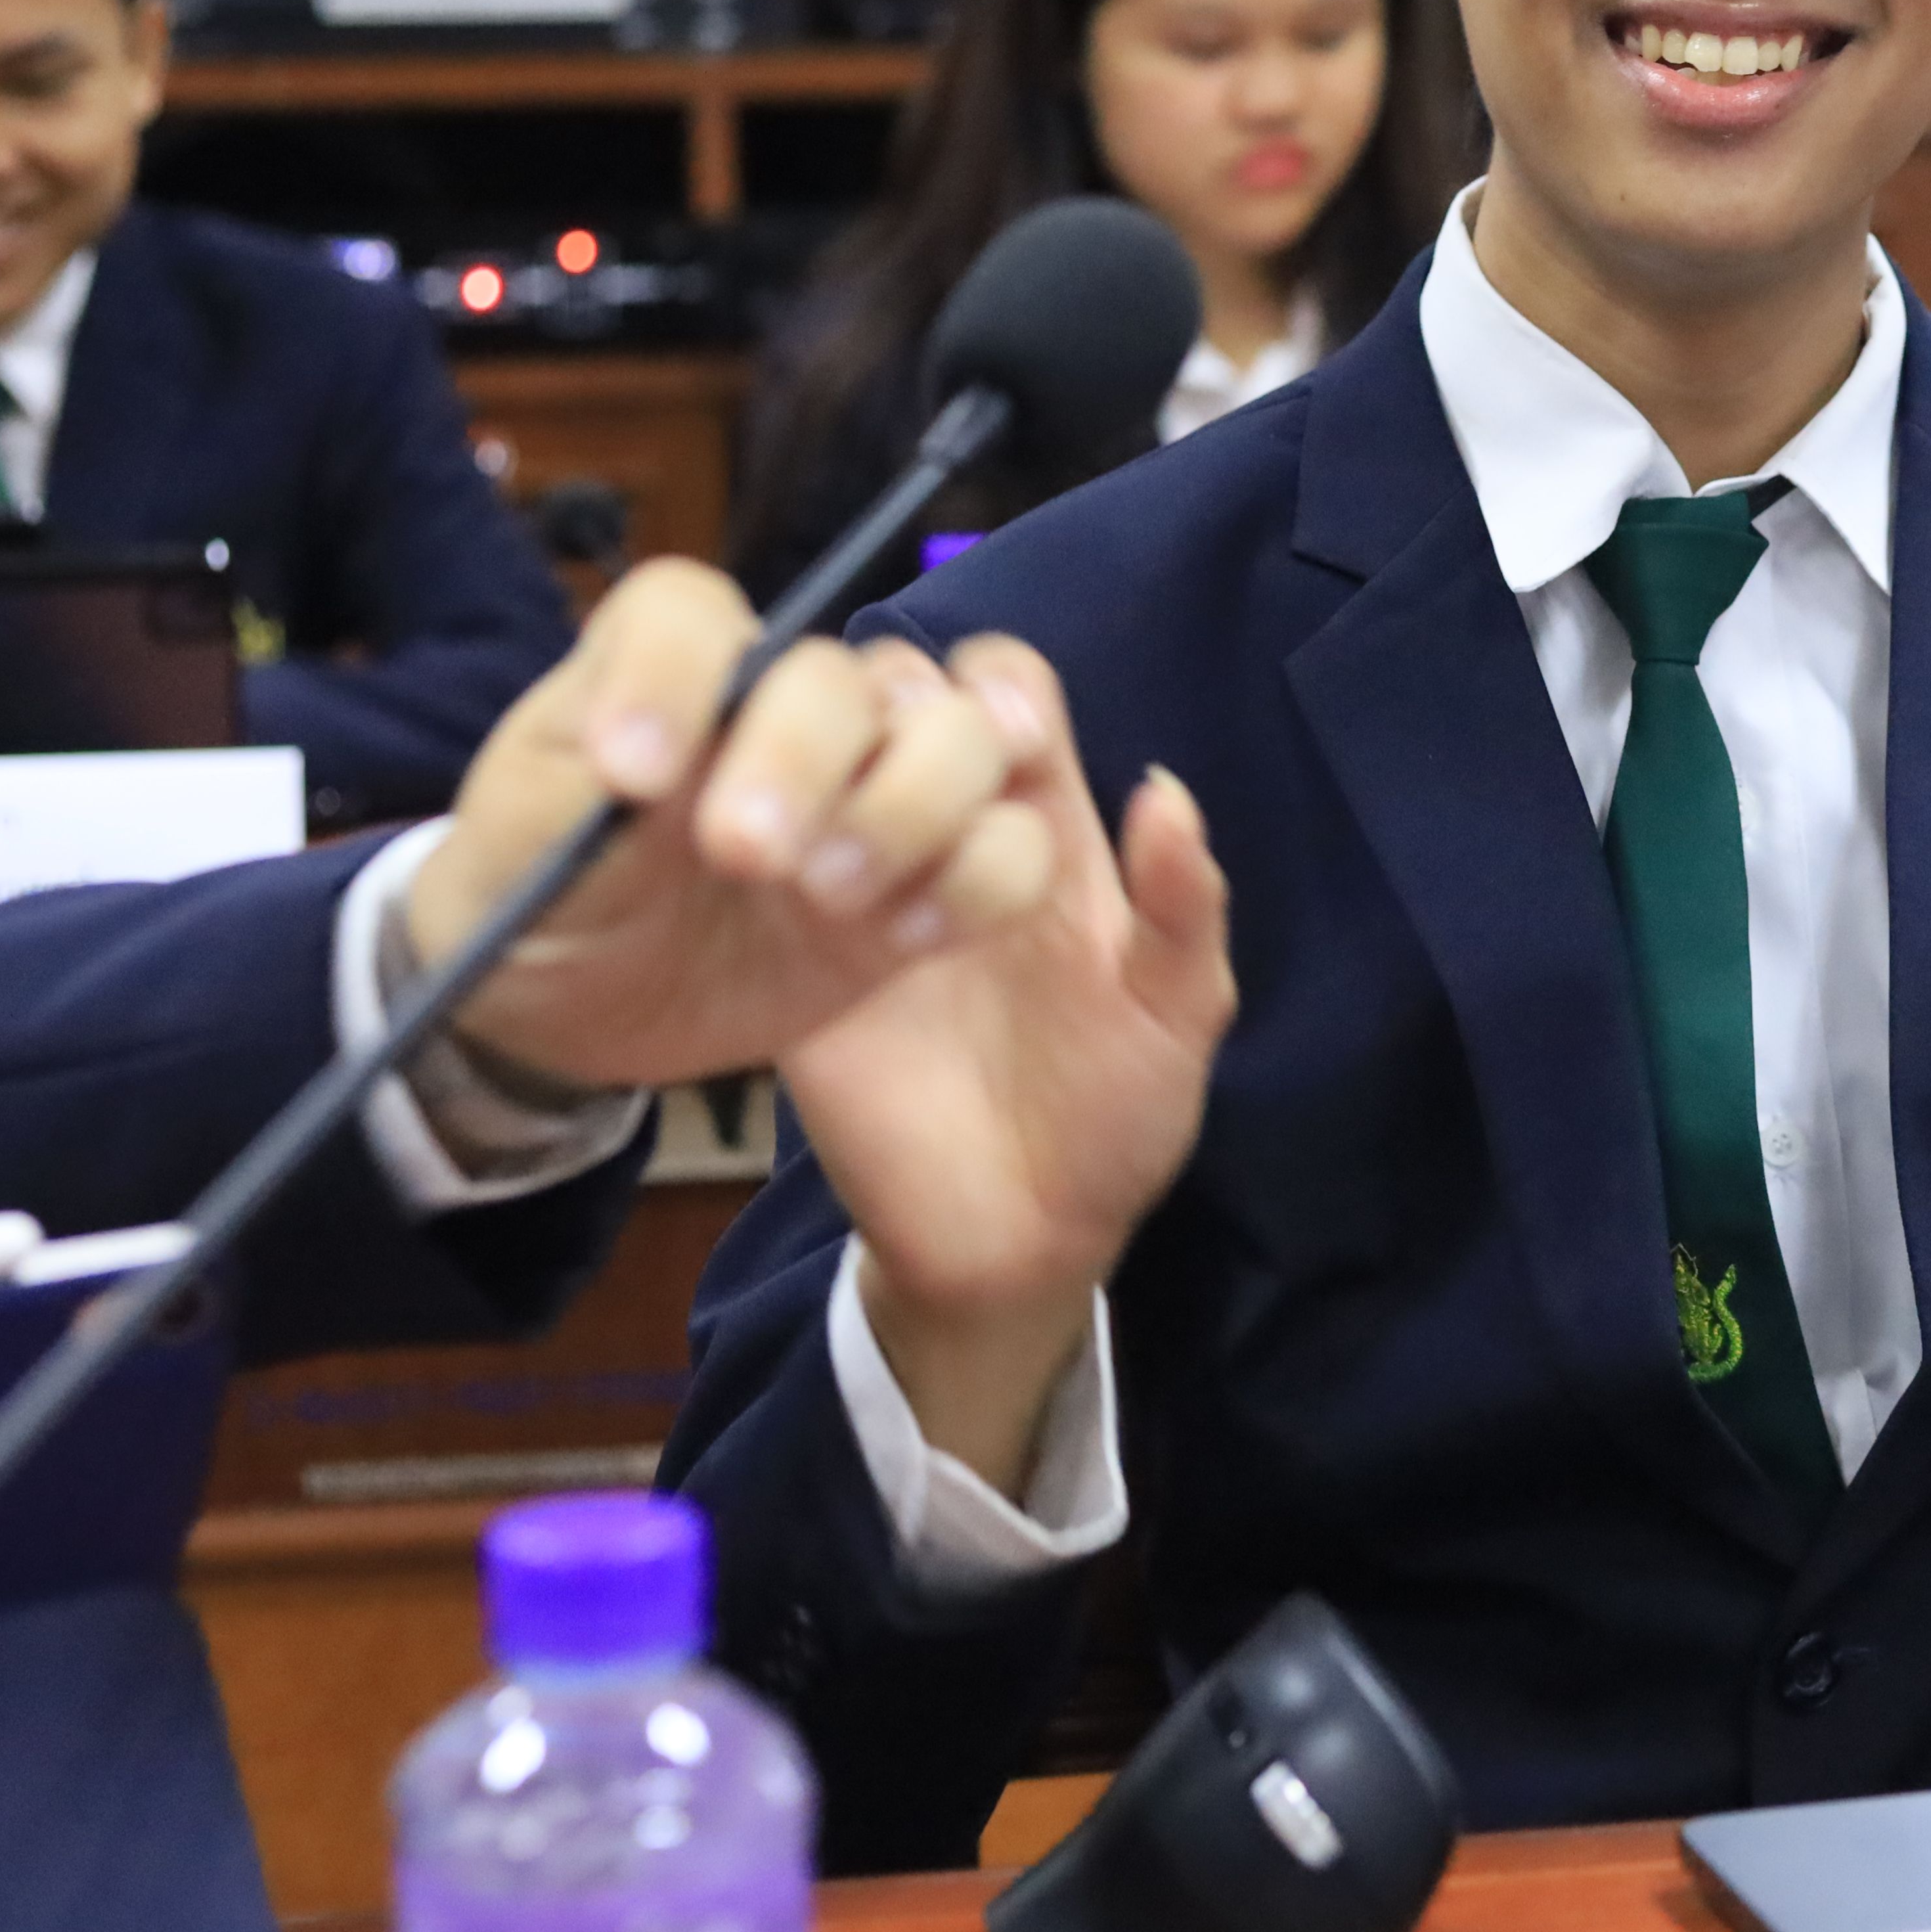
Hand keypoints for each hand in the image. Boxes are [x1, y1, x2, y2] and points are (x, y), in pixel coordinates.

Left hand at [410, 559, 1067, 1092]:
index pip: (691, 610)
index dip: (673, 676)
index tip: (635, 778)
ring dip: (914, 807)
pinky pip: (1016, 847)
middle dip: (808, 758)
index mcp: (674, 672)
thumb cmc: (537, 899)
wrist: (577, 1013)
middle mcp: (789, 709)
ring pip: (969, 735)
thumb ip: (566, 789)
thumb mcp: (512, 846)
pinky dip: (978, 881)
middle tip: (744, 855)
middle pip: (853, 675)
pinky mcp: (930, 878)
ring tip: (827, 894)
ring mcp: (875, 788)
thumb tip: (648, 768)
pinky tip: (901, 936)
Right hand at [772, 637, 1235, 1487]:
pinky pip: (747, 865)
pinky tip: (765, 878)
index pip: (1010, 695)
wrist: (1013, 1244)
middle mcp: (938, 828)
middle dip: (894, 713)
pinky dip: (748, 845)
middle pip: (896, 699)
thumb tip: (1164, 790)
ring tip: (836, 864)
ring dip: (813, 771)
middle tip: (898, 790)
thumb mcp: (1176, 1020)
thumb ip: (1183, 914)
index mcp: (1043, 829)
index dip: (999, 688)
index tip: (1007, 747)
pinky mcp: (785, 956)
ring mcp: (853, 884)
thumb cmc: (1116, 1120)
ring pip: (811, 758)